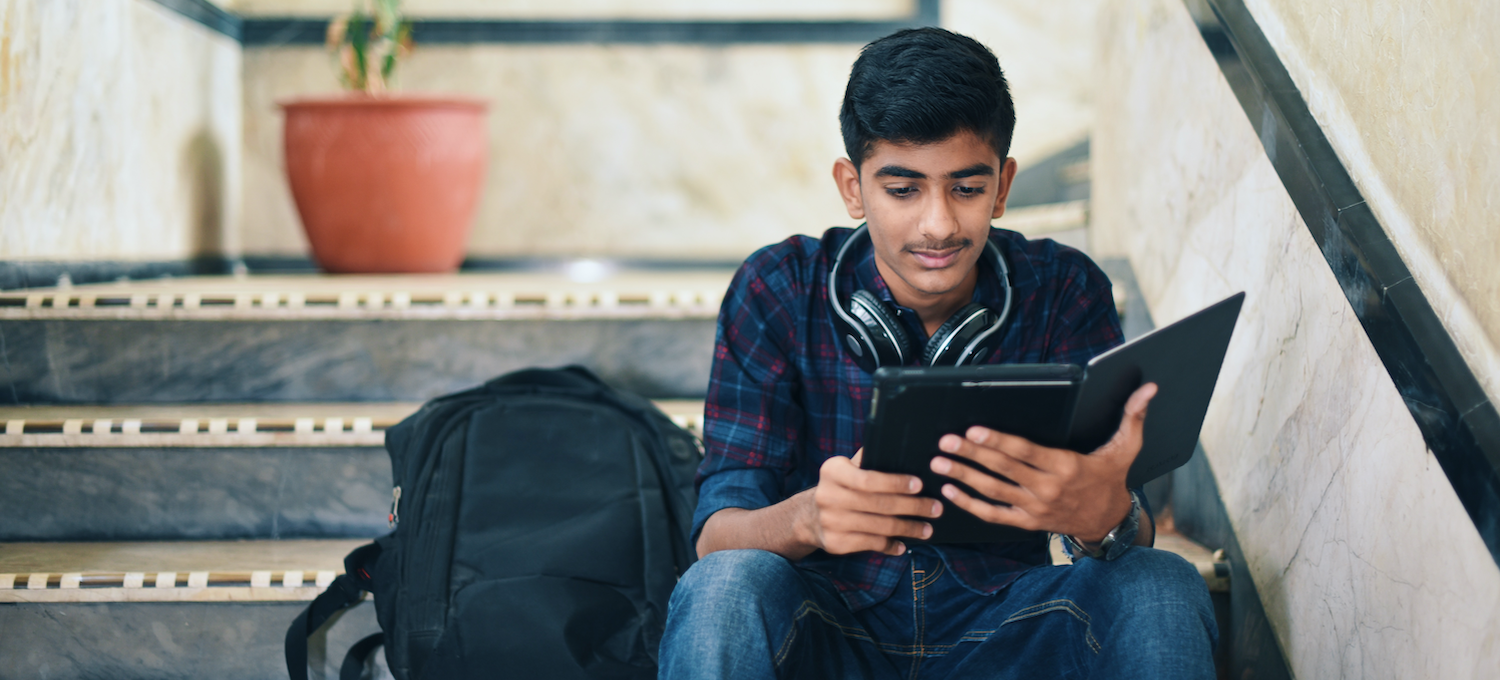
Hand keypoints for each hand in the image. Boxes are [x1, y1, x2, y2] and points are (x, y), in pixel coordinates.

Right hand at [802, 449, 943, 555]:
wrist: (810, 517)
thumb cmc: (841, 487)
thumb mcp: (847, 468)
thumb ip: (868, 459)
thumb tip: (900, 445)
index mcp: (832, 471)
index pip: (868, 478)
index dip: (896, 483)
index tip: (921, 485)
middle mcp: (828, 496)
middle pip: (879, 504)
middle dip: (913, 507)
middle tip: (936, 508)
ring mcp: (831, 522)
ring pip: (879, 527)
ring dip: (908, 529)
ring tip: (927, 529)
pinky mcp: (836, 543)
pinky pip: (871, 544)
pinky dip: (891, 545)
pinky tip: (904, 544)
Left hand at [928, 383, 1156, 542]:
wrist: (1108, 522)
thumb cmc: (1111, 478)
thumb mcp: (1126, 448)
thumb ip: (1134, 416)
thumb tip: (1150, 388)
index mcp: (1066, 466)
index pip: (1025, 452)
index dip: (998, 442)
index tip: (975, 430)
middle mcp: (1047, 489)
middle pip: (1003, 469)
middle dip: (972, 455)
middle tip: (946, 441)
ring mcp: (1034, 508)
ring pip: (993, 491)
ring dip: (964, 476)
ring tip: (940, 462)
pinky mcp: (1026, 522)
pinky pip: (993, 515)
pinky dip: (970, 505)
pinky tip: (949, 492)